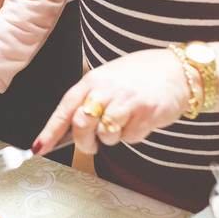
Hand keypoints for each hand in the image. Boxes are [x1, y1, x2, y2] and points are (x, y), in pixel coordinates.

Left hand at [32, 48, 186, 155]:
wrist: (179, 70)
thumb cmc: (143, 75)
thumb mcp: (111, 79)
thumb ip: (92, 98)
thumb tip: (72, 126)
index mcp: (94, 79)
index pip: (65, 107)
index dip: (51, 130)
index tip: (39, 147)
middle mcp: (107, 88)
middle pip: (81, 123)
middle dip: (84, 141)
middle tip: (91, 146)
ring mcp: (126, 100)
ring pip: (105, 134)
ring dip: (112, 138)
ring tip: (124, 124)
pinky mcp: (144, 112)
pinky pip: (130, 137)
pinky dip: (134, 136)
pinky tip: (142, 121)